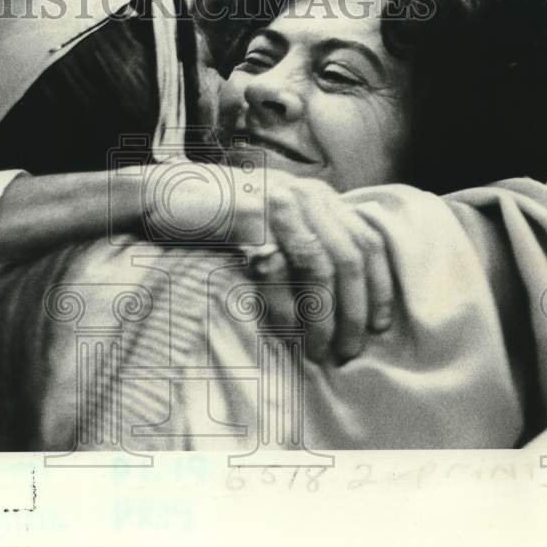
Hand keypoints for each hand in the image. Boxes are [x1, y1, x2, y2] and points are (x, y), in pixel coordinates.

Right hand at [138, 162, 393, 362]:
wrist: (166, 196)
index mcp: (319, 196)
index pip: (368, 241)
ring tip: (318, 351)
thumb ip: (308, 243)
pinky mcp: (248, 216)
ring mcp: (277, 201)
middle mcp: (305, 194)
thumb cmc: (222, 219)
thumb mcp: (275, 224)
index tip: (379, 327)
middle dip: (356, 312)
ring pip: (320, 267)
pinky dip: (285, 307)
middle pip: (350, 257)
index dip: (380, 287)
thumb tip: (343, 298)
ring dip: (324, 317)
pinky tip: (285, 334)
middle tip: (347, 352)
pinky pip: (277, 270)